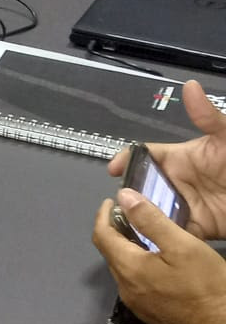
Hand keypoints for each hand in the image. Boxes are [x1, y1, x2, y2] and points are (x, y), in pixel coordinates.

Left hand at [92, 188, 225, 323]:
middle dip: (116, 231)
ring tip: (146, 234)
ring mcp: (138, 305)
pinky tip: (158, 262)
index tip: (112, 201)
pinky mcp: (152, 315)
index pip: (102, 235)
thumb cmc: (207, 289)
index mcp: (128, 269)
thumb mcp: (183, 247)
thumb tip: (123, 197)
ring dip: (128, 249)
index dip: (104, 215)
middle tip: (132, 214)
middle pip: (111, 253)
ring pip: (124, 269)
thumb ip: (150, 220)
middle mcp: (126, 289)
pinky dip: (139, 266)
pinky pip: (137, 284)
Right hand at [105, 80, 225, 239]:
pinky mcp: (196, 228)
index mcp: (180, 158)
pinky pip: (171, 233)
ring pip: (152, 210)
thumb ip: (209, 117)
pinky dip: (158, 235)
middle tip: (117, 203)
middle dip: (128, 193)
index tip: (113, 170)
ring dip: (139, 216)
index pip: (145, 155)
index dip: (126, 160)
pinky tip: (149, 238)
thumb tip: (190, 86)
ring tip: (127, 224)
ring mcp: (185, 205)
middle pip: (143, 185)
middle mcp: (178, 182)